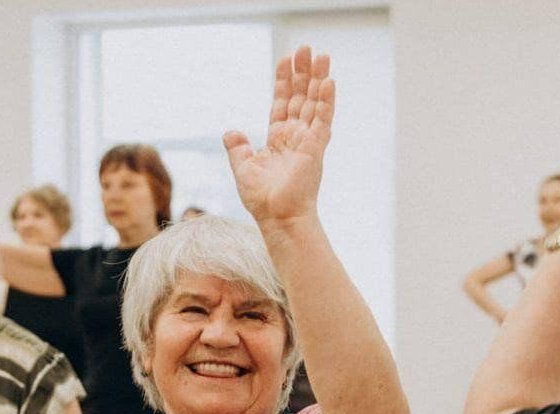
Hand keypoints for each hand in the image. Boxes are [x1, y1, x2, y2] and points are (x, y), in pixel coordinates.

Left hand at [224, 45, 333, 228]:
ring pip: (314, 103)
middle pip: (300, 97)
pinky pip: (323, 120)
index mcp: (279, 139)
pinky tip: (329, 81)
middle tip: (306, 49)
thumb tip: (231, 132)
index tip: (285, 60)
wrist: (277, 218)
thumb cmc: (263, 200)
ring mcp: (308, 141)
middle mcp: (296, 137)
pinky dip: (326, 101)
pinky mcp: (316, 148)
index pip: (282, 103)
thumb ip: (238, 148)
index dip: (284, 81)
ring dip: (318, 79)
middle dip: (303, 73)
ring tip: (321, 56)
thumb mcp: (243, 169)